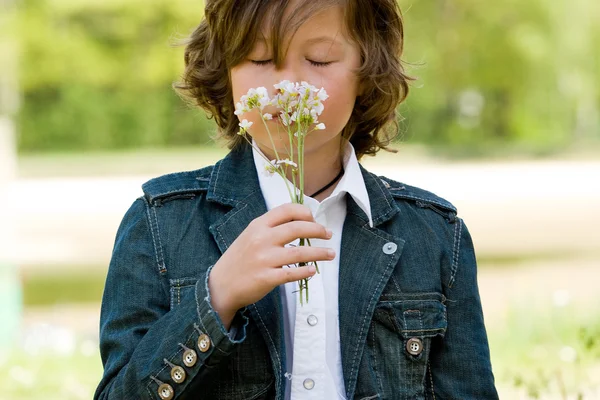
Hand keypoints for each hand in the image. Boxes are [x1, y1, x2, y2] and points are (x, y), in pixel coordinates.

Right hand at [208, 203, 333, 328]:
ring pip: (300, 252)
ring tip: (331, 254)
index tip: (314, 219)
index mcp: (258, 225)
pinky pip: (292, 273)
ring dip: (319, 253)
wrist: (220, 285)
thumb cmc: (239, 259)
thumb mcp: (250, 235)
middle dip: (318, 231)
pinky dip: (306, 271)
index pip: (287, 210)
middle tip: (328, 235)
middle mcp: (262, 239)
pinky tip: (313, 270)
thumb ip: (270, 227)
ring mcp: (264, 259)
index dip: (305, 212)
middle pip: (298, 228)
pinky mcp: (266, 278)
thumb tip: (300, 222)